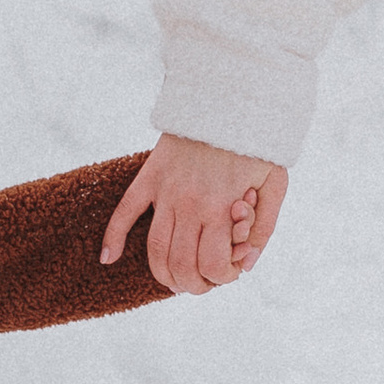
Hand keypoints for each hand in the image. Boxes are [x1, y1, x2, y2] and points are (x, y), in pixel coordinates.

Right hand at [101, 132, 289, 295]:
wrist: (231, 98)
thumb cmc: (258, 144)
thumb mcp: (275, 185)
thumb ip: (264, 228)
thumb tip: (249, 264)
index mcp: (222, 208)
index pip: (213, 266)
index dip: (223, 278)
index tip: (231, 271)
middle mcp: (190, 204)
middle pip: (181, 266)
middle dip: (194, 284)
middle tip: (202, 282)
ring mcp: (165, 192)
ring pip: (154, 249)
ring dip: (163, 274)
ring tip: (174, 281)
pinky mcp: (149, 177)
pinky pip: (124, 212)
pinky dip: (112, 238)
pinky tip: (107, 259)